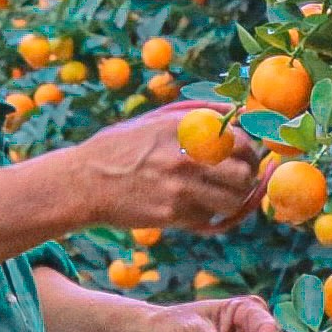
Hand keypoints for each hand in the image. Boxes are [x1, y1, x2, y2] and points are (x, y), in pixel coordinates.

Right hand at [72, 101, 263, 233]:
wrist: (82, 183)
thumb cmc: (119, 148)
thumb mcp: (154, 120)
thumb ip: (195, 115)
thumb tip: (235, 113)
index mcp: (184, 128)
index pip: (239, 140)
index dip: (250, 150)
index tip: (245, 155)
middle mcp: (185, 157)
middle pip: (243, 173)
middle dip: (248, 177)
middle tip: (242, 178)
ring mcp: (180, 188)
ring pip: (232, 201)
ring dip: (234, 200)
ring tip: (224, 195)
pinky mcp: (171, 215)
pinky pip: (208, 218)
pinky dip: (209, 214)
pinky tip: (199, 206)